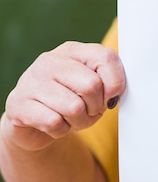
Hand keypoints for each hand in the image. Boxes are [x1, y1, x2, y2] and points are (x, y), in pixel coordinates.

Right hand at [2, 41, 125, 150]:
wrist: (35, 123)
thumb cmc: (72, 101)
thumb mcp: (94, 88)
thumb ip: (109, 82)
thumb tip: (114, 93)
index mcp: (73, 50)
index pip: (106, 58)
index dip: (116, 84)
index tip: (110, 96)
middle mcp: (50, 60)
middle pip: (92, 85)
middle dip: (96, 106)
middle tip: (89, 111)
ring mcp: (31, 80)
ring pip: (74, 108)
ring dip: (80, 121)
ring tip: (72, 119)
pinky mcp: (18, 104)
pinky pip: (54, 123)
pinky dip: (61, 130)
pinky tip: (55, 125)